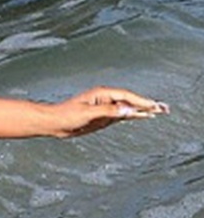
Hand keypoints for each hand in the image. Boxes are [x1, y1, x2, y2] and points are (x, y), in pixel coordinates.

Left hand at [52, 86, 168, 137]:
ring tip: (159, 111)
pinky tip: (143, 116)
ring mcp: (105, 108)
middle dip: (146, 104)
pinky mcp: (103, 117)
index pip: (126, 96)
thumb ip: (108, 111)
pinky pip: (121, 115)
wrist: (54, 124)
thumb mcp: (88, 113)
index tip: (153, 106)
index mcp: (102, 94)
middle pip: (130, 101)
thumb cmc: (67, 115)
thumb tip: (127, 110)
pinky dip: (133, 116)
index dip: (141, 101)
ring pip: (127, 108)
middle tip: (164, 108)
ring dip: (142, 110)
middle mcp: (106, 99)